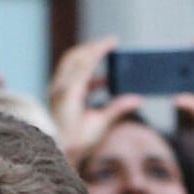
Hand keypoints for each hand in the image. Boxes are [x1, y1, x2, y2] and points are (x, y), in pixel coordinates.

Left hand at [49, 36, 141, 165]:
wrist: (56, 153)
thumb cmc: (76, 141)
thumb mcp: (98, 125)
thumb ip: (117, 108)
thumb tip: (137, 99)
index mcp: (69, 91)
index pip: (86, 62)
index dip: (100, 49)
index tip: (114, 41)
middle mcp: (59, 87)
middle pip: (75, 57)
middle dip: (92, 48)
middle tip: (110, 44)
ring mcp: (56, 91)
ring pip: (71, 65)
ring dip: (88, 59)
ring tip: (107, 59)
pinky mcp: (58, 96)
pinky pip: (72, 77)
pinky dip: (87, 75)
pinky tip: (104, 82)